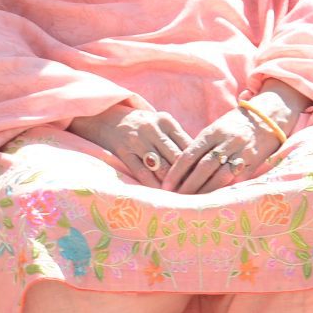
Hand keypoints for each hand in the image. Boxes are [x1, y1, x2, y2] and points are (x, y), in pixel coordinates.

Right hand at [71, 102, 193, 188]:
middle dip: (187, 176)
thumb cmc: (141, 124)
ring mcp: (137, 141)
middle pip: (176, 157)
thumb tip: (199, 161)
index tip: (205, 178)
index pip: (188, 145)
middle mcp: (152, 129)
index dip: (197, 163)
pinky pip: (142, 172)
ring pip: (161, 167)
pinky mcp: (123, 151)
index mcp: (166, 121)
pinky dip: (153, 185)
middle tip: (197, 192)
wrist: (106, 116)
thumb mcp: (160, 124)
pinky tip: (160, 193)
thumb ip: (178, 139)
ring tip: (181, 196)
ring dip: (171, 183)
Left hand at [162, 95, 295, 194]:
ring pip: (220, 176)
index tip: (166, 185)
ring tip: (192, 203)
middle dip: (188, 185)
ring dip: (205, 191)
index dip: (176, 171)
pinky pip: (237, 180)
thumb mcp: (215, 129)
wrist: (267, 118)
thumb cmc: (234, 126)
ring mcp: (241, 153)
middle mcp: (226, 142)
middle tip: (175, 199)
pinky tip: (214, 200)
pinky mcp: (254, 163)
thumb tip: (180, 169)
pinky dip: (223, 190)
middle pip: (203, 167)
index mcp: (212, 132)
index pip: (190, 154)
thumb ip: (200, 147)